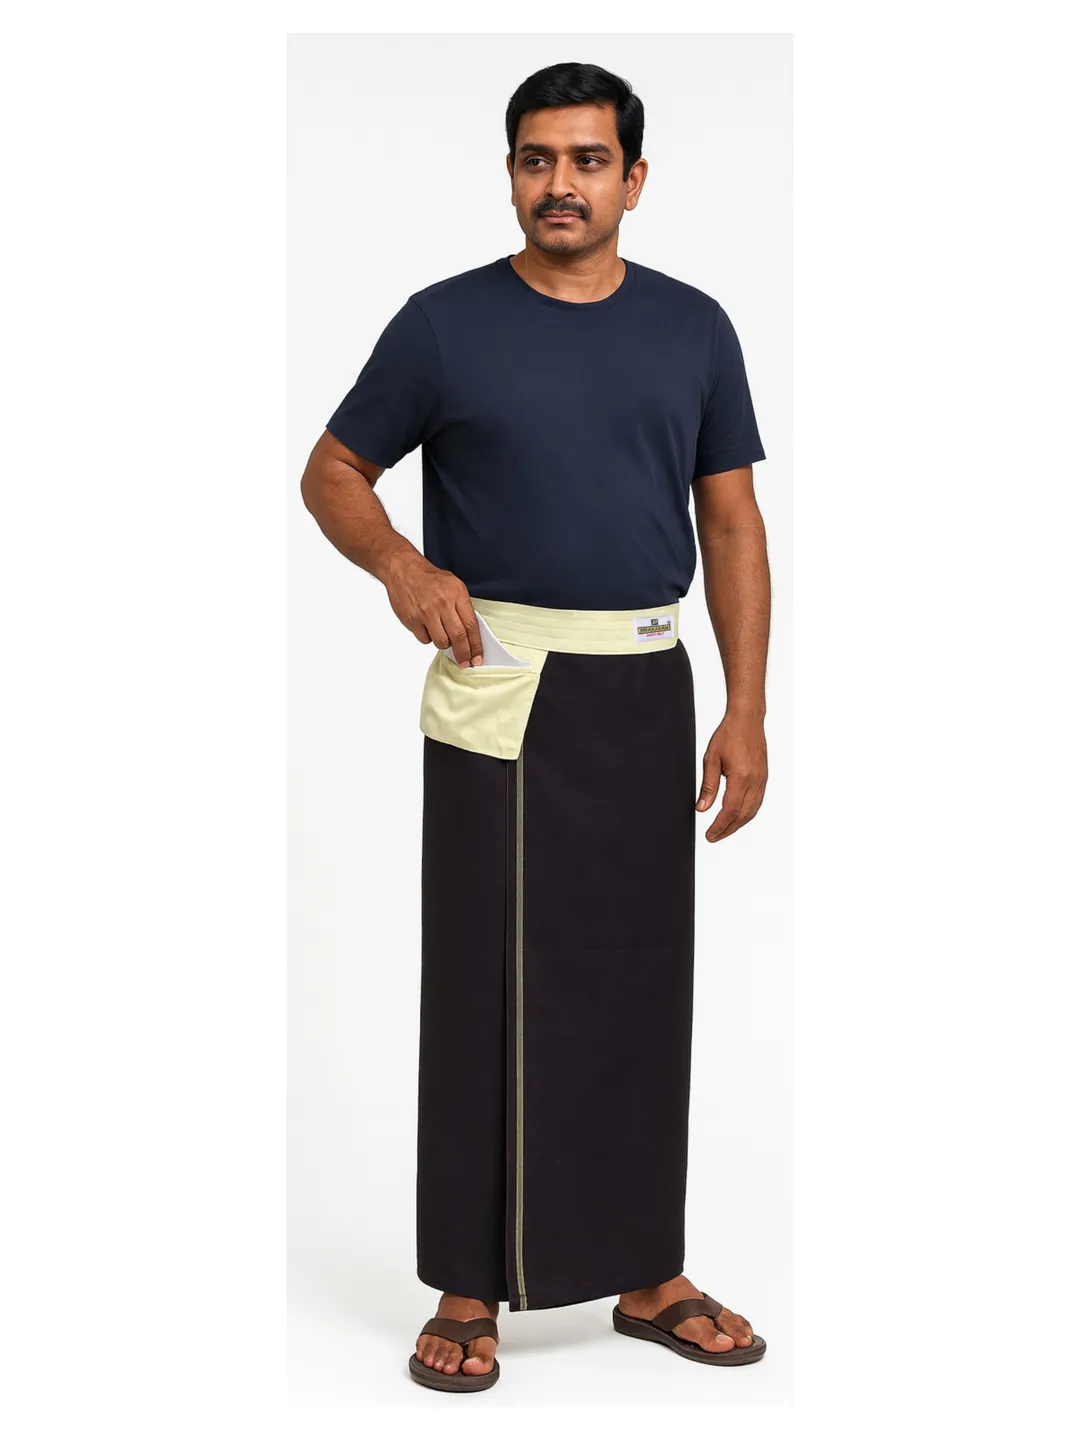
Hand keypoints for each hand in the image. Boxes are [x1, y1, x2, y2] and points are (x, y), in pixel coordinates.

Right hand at [383, 552, 483, 666]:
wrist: (403, 570)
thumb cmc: (429, 578)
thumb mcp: (454, 585)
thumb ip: (463, 606)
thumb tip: (471, 632)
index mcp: (456, 594)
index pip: (471, 625)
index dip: (476, 645)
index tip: (478, 657)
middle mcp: (442, 604)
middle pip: (458, 637)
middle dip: (464, 653)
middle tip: (466, 662)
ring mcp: (426, 613)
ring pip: (441, 642)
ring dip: (444, 644)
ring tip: (443, 635)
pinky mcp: (412, 620)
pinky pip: (425, 639)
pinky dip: (428, 637)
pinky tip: (427, 627)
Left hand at [695, 713, 767, 841]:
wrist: (747, 719)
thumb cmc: (729, 734)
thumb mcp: (711, 759)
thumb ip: (708, 786)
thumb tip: (702, 808)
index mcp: (741, 776)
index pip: (730, 810)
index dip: (719, 826)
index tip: (709, 835)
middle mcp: (755, 781)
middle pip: (743, 816)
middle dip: (728, 829)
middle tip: (714, 837)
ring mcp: (762, 780)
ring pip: (752, 811)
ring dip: (738, 824)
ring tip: (724, 830)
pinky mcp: (764, 778)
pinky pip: (757, 802)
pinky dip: (747, 814)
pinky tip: (737, 816)